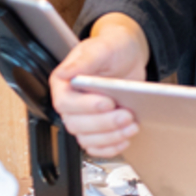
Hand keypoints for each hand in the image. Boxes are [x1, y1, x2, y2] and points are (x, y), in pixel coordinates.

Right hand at [49, 12, 150, 156]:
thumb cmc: (112, 48)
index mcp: (64, 84)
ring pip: (87, 139)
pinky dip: (110, 148)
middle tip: (127, 115)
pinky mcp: (97, 128)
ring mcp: (84, 118)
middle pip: (76, 125)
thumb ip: (85, 60)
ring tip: (132, 126)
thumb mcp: (101, 47)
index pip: (65, 103)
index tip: (108, 102)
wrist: (128, 55)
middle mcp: (71, 103)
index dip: (86, 107)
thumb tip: (65, 72)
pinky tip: (125, 140)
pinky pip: (96, 147)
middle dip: (104, 124)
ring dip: (110, 137)